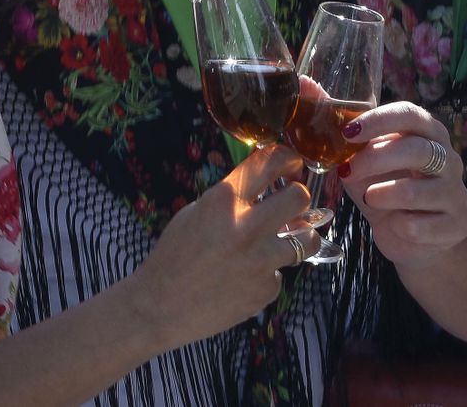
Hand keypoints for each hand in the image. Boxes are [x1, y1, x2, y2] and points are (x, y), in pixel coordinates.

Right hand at [128, 145, 317, 350]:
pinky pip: (279, 273)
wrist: (159, 308)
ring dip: (298, 237)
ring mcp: (260, 261)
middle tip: (292, 202)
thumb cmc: (173, 256)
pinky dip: (268, 273)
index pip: (271, 161)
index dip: (288, 159)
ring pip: (307, 239)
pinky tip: (246, 278)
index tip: (292, 165)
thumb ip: (232, 199)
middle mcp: (247, 227)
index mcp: (224, 200)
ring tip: (285, 240)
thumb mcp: (195, 213)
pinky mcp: (266, 290)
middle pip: (300, 196)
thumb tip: (267, 191)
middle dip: (299, 196)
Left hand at [339, 101, 466, 266]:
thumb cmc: (383, 189)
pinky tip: (394, 224)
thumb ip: (338, 126)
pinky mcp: (457, 224)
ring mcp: (456, 192)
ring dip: (384, 195)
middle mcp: (448, 158)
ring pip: (419, 189)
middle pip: (417, 149)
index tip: (348, 133)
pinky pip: (423, 225)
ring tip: (370, 199)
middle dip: (375, 159)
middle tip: (349, 172)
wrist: (411, 239)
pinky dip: (399, 225)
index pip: (410, 114)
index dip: (379, 121)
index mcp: (427, 133)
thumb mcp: (360, 160)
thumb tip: (304, 83)